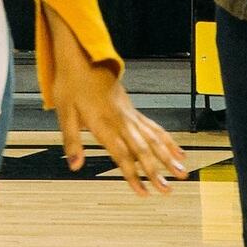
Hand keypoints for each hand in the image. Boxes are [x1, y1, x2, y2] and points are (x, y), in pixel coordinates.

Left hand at [43, 11, 187, 195]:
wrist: (83, 53)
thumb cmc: (70, 82)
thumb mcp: (63, 111)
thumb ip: (71, 141)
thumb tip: (74, 166)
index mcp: (104, 124)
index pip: (122, 156)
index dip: (133, 176)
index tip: (144, 193)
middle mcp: (121, 121)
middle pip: (143, 150)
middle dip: (157, 172)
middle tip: (169, 191)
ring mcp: (130, 115)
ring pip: (154, 139)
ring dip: (168, 158)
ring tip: (183, 174)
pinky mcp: (132, 110)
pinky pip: (154, 127)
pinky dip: (167, 140)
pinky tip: (178, 151)